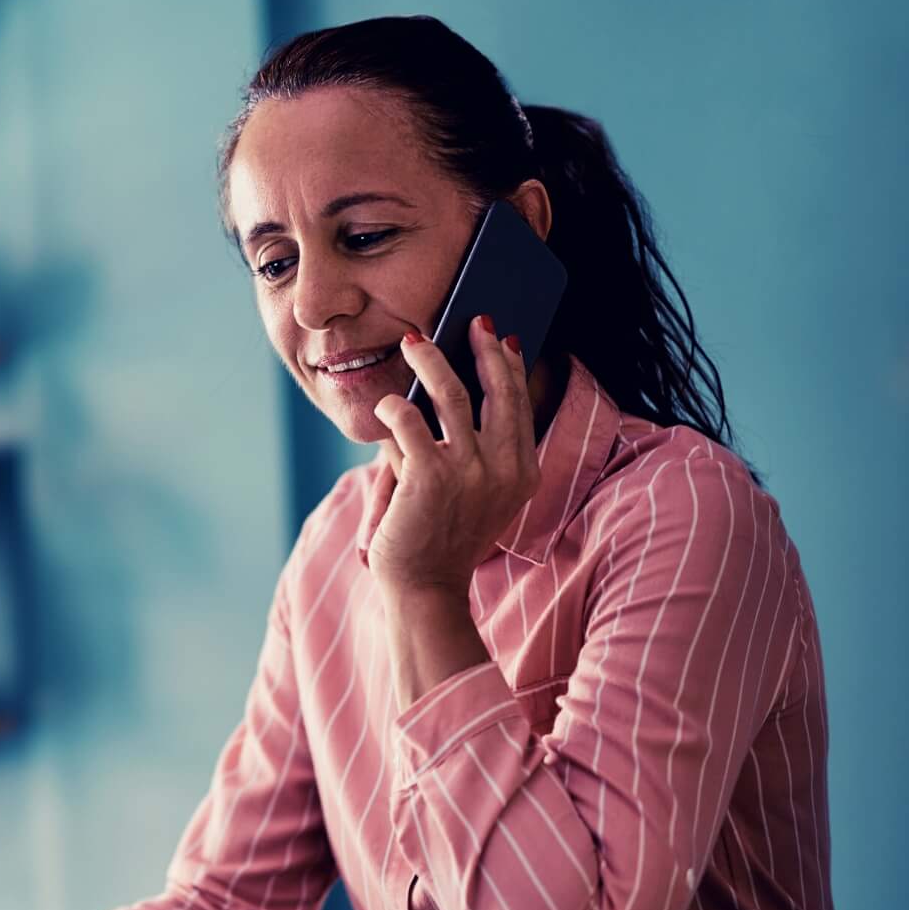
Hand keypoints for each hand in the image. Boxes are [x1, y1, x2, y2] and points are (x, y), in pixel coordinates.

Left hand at [365, 317, 540, 595]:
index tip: (502, 338)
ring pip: (451, 394)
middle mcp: (504, 468)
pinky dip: (393, 408)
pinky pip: (409, 422)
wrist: (426, 588)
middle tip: (472, 320)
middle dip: (483, 349)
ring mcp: (470, 472)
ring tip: (413, 342)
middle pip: (497, 389)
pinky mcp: (430, 477)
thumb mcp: (478, 495)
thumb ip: (477, 453)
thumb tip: (448, 393)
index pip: (519, 405)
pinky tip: (385, 405)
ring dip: (430, 361)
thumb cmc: (443, 537)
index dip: (509, 367)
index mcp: (523, 472)